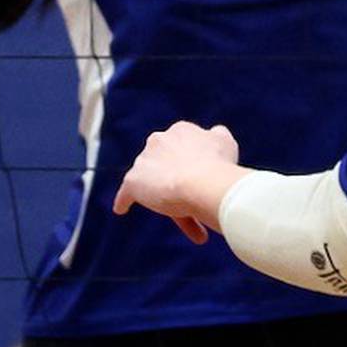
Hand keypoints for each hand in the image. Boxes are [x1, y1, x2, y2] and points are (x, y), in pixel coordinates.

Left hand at [114, 120, 240, 244]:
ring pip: (152, 181)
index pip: (183, 149)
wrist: (201, 182)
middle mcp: (159, 140)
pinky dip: (124, 200)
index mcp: (180, 131)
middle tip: (193, 200)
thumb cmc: (218, 165)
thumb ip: (216, 136)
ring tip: (185, 215)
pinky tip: (121, 208)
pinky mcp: (134, 181)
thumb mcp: (225, 143)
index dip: (192, 166)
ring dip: (163, 197)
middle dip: (177, 179)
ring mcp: (144, 161)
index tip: (202, 180)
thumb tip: (213, 133)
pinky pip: (127, 192)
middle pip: (166, 165)